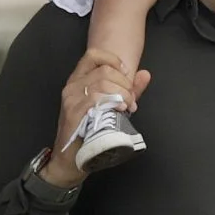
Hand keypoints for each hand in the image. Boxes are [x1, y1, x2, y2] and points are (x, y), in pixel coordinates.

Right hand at [44, 49, 151, 187]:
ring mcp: (71, 99)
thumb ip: (128, 90)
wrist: (70, 159)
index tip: (126, 74)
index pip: (94, 55)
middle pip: (104, 70)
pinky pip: (95, 99)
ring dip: (121, 94)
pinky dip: (112, 102)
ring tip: (127, 107)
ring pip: (102, 83)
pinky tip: (119, 110)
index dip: (113, 60)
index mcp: (79, 81)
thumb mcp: (111, 107)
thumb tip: (145, 74)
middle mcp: (72, 86)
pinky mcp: (73, 113)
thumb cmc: (89, 133)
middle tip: (131, 100)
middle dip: (124, 84)